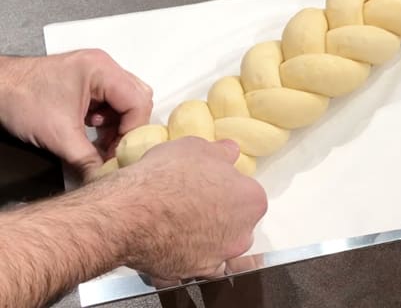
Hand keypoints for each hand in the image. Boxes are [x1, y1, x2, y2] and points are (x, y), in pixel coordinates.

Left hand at [0, 49, 152, 178]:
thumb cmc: (20, 98)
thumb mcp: (58, 135)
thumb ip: (87, 160)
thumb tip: (105, 179)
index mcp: (101, 69)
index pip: (138, 101)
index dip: (134, 130)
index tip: (121, 151)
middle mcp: (104, 67)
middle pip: (138, 100)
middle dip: (128, 128)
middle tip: (114, 149)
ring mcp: (98, 73)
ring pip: (127, 103)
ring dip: (119, 126)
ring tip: (102, 144)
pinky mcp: (90, 83)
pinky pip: (113, 103)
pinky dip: (109, 122)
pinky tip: (94, 134)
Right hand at [110, 137, 267, 280]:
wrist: (131, 212)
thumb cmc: (166, 176)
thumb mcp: (196, 147)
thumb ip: (221, 152)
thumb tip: (230, 151)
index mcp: (251, 199)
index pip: (246, 191)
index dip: (224, 184)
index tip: (208, 182)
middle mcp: (244, 233)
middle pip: (237, 221)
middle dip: (220, 212)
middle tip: (193, 200)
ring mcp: (221, 256)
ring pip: (219, 245)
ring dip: (207, 236)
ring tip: (178, 222)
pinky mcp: (196, 273)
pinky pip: (199, 265)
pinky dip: (191, 257)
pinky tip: (174, 243)